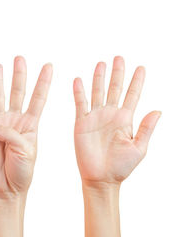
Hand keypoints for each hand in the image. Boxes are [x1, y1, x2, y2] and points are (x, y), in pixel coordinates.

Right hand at [0, 57, 52, 197]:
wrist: (5, 186)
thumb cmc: (21, 170)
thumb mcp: (25, 150)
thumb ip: (11, 133)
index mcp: (30, 124)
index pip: (38, 98)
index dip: (43, 82)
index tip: (49, 66)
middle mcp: (15, 120)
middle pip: (18, 92)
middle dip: (20, 75)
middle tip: (20, 58)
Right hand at [73, 56, 160, 186]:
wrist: (100, 178)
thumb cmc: (121, 167)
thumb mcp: (139, 148)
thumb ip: (147, 128)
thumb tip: (158, 110)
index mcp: (126, 119)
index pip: (132, 95)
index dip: (137, 81)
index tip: (141, 67)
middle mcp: (110, 115)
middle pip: (114, 88)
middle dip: (117, 73)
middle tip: (119, 57)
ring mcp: (95, 118)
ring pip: (97, 92)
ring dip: (99, 78)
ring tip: (102, 64)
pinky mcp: (81, 123)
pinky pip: (80, 104)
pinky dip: (79, 92)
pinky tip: (78, 80)